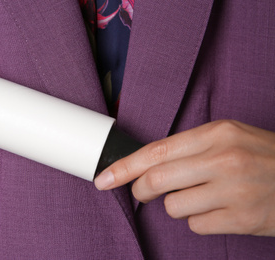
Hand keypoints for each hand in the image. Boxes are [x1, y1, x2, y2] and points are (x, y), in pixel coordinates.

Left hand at [94, 120, 274, 235]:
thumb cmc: (262, 157)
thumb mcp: (228, 138)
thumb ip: (189, 148)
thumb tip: (147, 165)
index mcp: (217, 133)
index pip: (156, 151)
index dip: (124, 167)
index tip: (104, 178)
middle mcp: (223, 159)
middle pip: (155, 179)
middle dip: (141, 189)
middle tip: (145, 191)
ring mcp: (234, 190)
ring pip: (173, 206)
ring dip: (177, 205)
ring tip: (203, 196)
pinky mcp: (241, 219)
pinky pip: (195, 225)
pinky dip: (199, 220)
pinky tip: (219, 210)